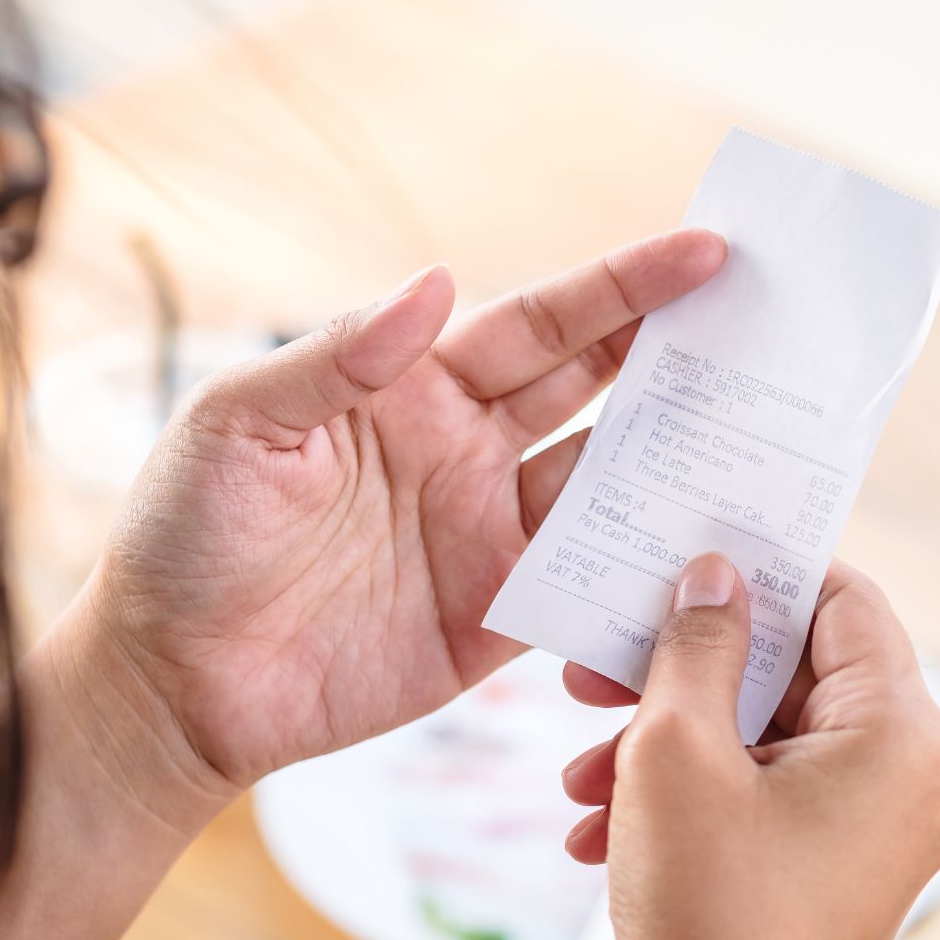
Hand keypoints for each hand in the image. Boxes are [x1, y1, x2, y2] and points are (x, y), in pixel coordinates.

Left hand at [72, 231, 726, 805]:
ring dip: (681, 456)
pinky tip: (705, 554)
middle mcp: (466, 451)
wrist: (170, 686)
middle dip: (677, 351)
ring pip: (609, 484)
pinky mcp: (495, 621)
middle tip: (769, 321)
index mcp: (413, 388)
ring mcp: (487, 536)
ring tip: (767, 428)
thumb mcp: (240, 426)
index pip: (539, 323)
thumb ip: (337, 357)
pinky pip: (588, 588)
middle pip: (596, 389)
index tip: (705, 253)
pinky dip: (645, 571)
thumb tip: (435, 283)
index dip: (622, 288)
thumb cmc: (184, 540)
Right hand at [559, 554, 939, 939]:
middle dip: (686, 673)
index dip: (762, 571)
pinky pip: (775, 798)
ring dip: (671, 743)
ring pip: (772, 740)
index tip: (687, 559)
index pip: (845, 601)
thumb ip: (697, 645)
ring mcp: (887, 832)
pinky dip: (696, 798)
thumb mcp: (677, 753)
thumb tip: (714, 576)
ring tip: (584, 771)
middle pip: (799, 673)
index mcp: (903, 735)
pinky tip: (604, 823)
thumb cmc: (704, 917)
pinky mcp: (849, 872)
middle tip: (599, 666)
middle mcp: (918, 779)